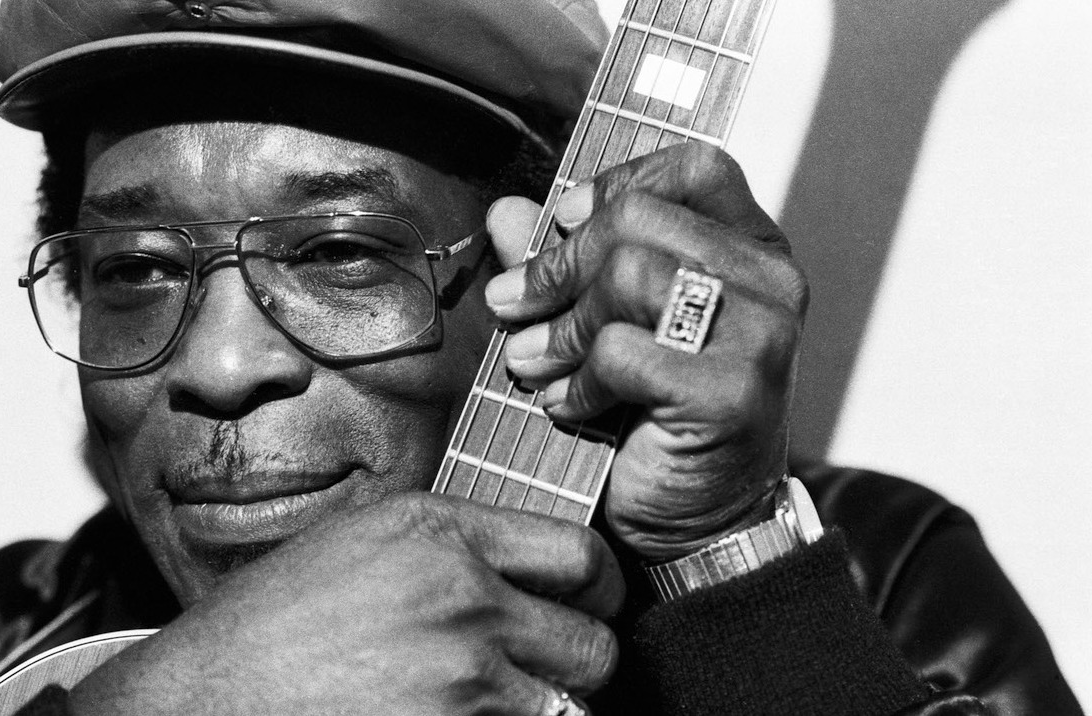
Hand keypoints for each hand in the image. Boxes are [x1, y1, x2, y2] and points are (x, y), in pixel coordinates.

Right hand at [68, 493, 623, 714]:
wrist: (202, 699)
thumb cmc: (268, 627)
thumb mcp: (359, 545)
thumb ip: (449, 546)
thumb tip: (524, 572)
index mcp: (439, 531)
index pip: (580, 555)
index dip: (596, 589)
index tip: (587, 606)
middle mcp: (462, 594)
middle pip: (594, 642)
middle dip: (577, 664)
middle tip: (544, 672)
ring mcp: (463, 677)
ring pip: (570, 708)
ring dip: (542, 711)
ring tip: (485, 704)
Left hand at [484, 143, 806, 561]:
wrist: (699, 524)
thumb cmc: (658, 418)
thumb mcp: (610, 324)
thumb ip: (565, 264)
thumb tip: (507, 212)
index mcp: (753, 248)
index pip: (692, 165)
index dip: (616, 183)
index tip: (565, 221)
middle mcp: (772, 281)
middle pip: (639, 218)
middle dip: (558, 264)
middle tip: (515, 306)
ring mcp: (761, 335)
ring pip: (628, 275)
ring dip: (561, 325)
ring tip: (535, 360)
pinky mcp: (732, 392)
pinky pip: (623, 352)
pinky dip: (579, 380)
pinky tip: (569, 405)